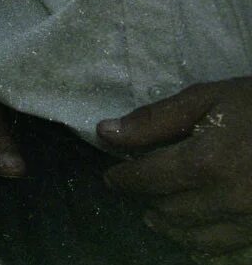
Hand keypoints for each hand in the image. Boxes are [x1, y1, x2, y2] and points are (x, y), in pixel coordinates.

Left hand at [102, 77, 251, 257]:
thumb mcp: (207, 98)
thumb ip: (155, 120)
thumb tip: (106, 133)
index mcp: (206, 163)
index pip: (147, 179)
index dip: (123, 179)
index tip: (111, 177)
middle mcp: (227, 198)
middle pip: (168, 209)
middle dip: (146, 199)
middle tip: (136, 190)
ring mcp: (249, 219)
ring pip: (195, 236)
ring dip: (170, 225)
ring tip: (157, 214)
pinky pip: (225, 245)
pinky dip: (201, 238)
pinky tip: (193, 228)